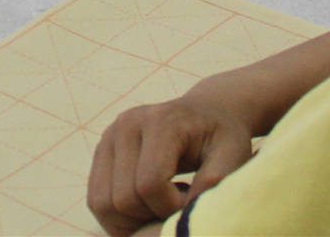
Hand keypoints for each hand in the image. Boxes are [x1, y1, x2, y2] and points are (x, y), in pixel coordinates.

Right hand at [88, 93, 258, 236]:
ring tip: (161, 204)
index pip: (148, 184)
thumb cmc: (223, 135)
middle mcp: (126, 124)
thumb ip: (215, 181)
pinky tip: (148, 202)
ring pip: (101, 203)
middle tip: (177, 205)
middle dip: (151, 216)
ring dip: (132, 220)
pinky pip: (96, 199)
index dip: (170, 207)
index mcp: (159, 121)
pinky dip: (119, 214)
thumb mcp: (233, 155)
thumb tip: (185, 211)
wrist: (207, 110)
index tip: (191, 201)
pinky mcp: (102, 150)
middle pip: (122, 199)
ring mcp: (109, 136)